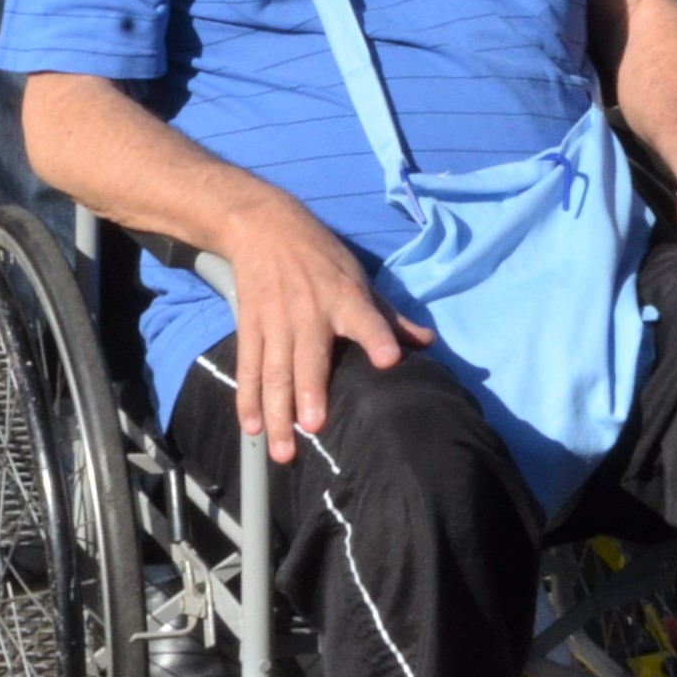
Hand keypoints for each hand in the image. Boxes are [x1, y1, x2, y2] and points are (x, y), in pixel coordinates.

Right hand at [219, 184, 429, 462]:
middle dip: (310, 390)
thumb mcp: (359, 277)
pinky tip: (251, 427)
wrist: (263, 226)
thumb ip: (390, 316)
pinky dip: (248, 398)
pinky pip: (248, 367)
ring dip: (277, 410)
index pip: (366, 318)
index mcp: (344, 297)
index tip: (389, 361)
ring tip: (283, 449)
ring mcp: (276, 320)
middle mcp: (310, 311)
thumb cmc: (321, 256)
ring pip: (274, 370)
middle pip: (309, 355)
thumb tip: (429, 343)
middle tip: (314, 427)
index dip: (377, 337)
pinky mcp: (250, 325)